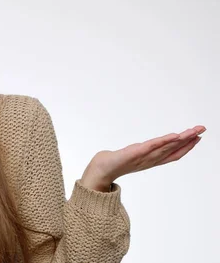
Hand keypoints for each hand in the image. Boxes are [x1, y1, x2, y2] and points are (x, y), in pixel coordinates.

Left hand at [80, 125, 205, 191]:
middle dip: (189, 140)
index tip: (197, 137)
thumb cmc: (114, 163)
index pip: (172, 154)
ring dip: (182, 139)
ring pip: (166, 147)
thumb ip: (141, 153)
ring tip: (194, 131)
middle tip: (202, 130)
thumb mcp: (132, 156)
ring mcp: (143, 157)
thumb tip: (147, 148)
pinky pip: (151, 147)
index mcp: (150, 161)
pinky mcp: (134, 154)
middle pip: (173, 150)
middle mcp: (150, 160)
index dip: (186, 147)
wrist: (99, 171)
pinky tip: (174, 136)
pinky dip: (164, 141)